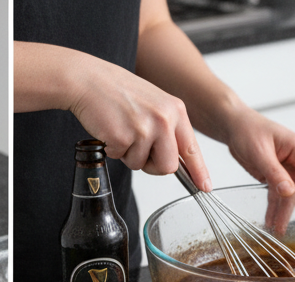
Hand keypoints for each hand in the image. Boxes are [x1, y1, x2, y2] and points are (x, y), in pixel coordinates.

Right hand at [68, 53, 212, 187]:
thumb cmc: (118, 92)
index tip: (205, 187)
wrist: (90, 80)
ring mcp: (145, 128)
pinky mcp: (124, 137)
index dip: (199, 171)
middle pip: (168, 166)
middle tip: (138, 148)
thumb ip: (167, 129)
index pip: (192, 148)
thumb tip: (174, 159)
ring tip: (121, 130)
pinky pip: (122, 159)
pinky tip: (110, 129)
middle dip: (152, 165)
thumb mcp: (154, 105)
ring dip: (129, 155)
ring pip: (142, 165)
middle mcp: (164, 119)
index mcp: (175, 110)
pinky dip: (113, 150)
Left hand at [221, 107, 294, 235]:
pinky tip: (271, 223)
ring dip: (287, 215)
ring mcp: (287, 170)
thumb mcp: (260, 152)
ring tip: (282, 232)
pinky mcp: (274, 177)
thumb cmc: (249, 131)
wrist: (234, 127)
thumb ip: (275, 173)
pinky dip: (274, 210)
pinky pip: (277, 197)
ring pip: (293, 197)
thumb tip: (289, 192)